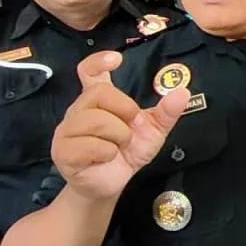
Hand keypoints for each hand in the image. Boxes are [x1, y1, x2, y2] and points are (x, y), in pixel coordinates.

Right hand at [53, 51, 189, 199]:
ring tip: (118, 147)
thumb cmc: (127, 153)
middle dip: (124, 111)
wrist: (111, 185)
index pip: (89, 71)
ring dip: (118, 136)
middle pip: (99, 93)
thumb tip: (183, 92)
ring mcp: (67, 130)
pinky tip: (106, 158)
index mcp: (97, 100)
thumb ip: (166, 112)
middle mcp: (78, 110)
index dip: (99, 61)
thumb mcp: (153, 131)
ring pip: (95, 120)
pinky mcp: (62, 151)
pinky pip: (89, 145)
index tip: (117, 60)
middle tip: (131, 128)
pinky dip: (106, 153)